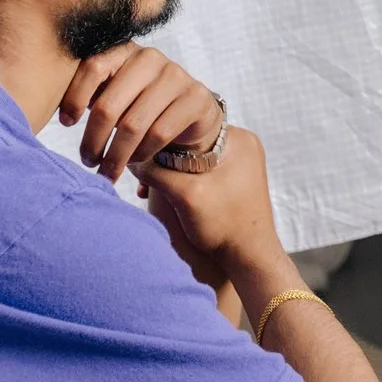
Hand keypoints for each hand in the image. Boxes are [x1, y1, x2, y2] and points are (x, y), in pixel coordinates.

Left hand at [62, 43, 225, 183]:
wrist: (190, 114)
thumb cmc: (138, 105)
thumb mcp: (111, 93)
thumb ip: (86, 92)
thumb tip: (39, 104)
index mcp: (124, 49)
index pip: (92, 67)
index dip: (74, 98)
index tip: (66, 123)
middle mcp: (151, 57)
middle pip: (109, 105)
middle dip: (93, 140)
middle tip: (87, 161)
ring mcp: (176, 76)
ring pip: (133, 125)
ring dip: (115, 156)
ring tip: (106, 171)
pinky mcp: (196, 98)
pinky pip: (159, 133)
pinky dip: (142, 154)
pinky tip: (134, 161)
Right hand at [138, 126, 285, 283]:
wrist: (250, 258)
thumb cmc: (225, 227)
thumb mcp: (184, 195)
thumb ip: (156, 172)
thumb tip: (130, 156)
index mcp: (238, 139)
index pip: (189, 122)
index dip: (160, 135)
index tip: (140, 151)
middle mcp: (242, 145)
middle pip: (189, 139)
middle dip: (163, 155)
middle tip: (142, 174)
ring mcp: (239, 162)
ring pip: (190, 155)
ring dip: (168, 171)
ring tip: (148, 188)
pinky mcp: (232, 180)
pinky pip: (198, 170)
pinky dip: (179, 181)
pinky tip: (162, 196)